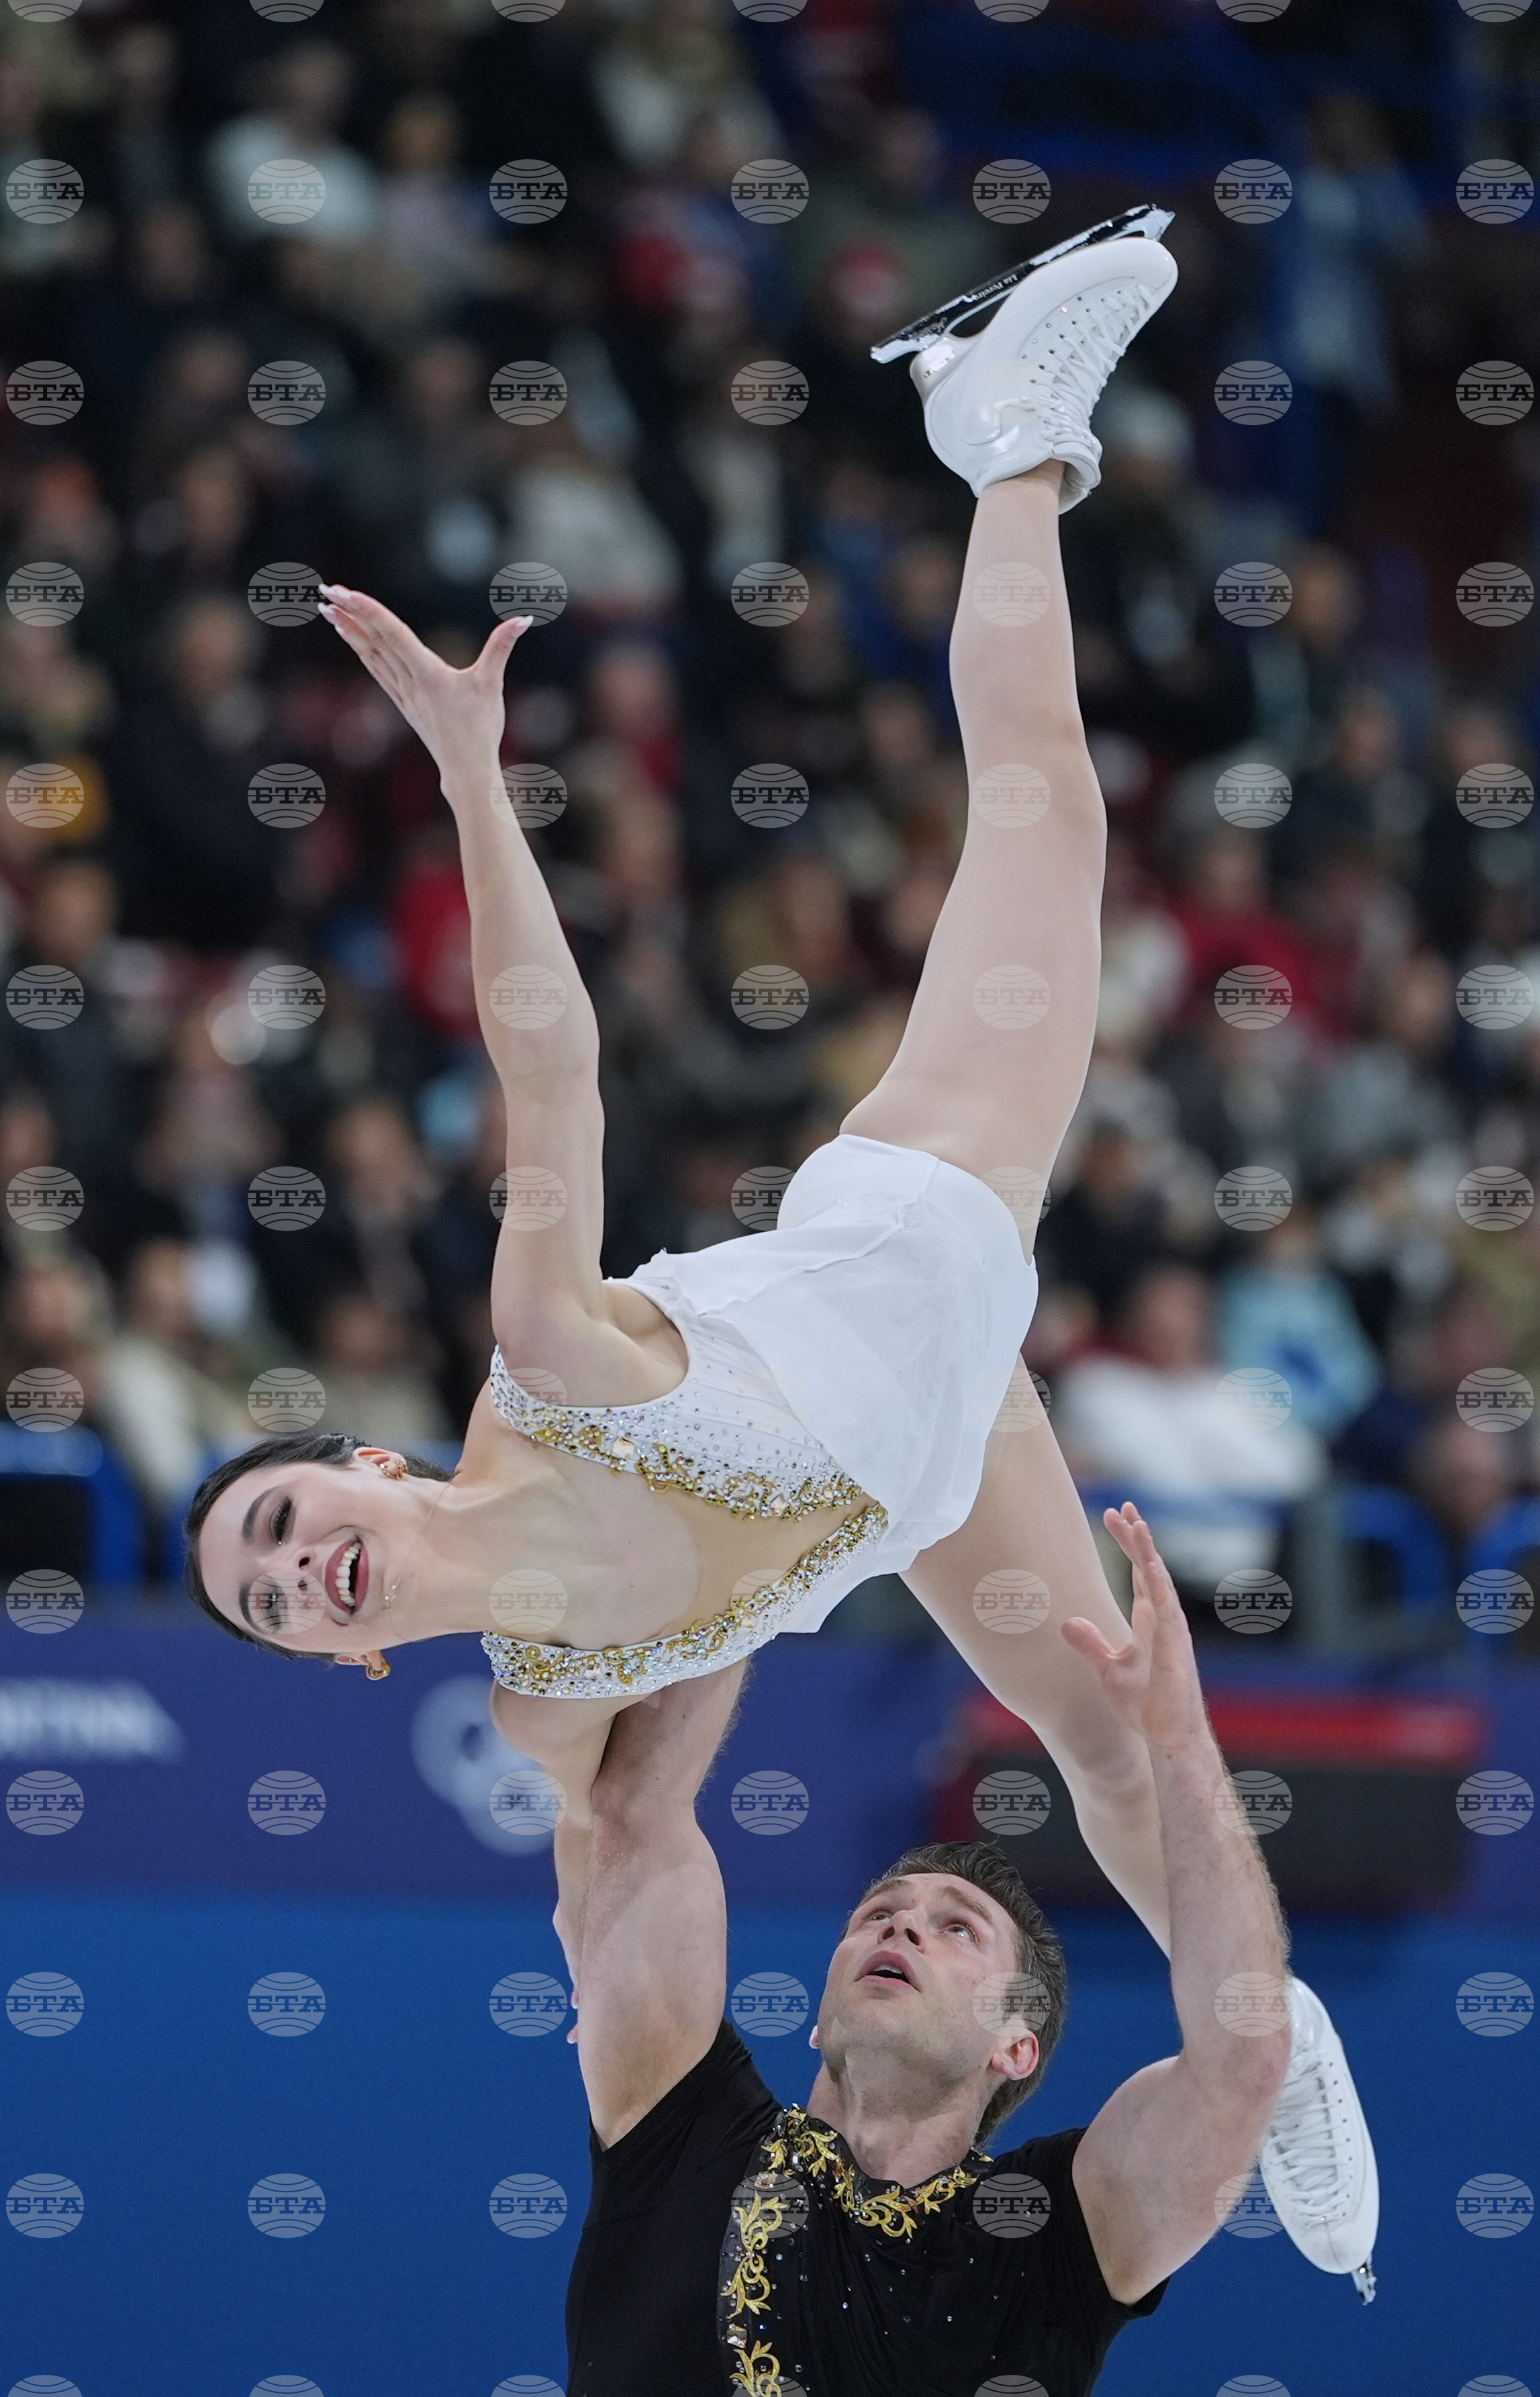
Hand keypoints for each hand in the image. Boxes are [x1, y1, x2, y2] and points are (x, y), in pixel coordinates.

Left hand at [317, 583, 531, 787]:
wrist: (465, 769)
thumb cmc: (480, 730)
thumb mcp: (493, 684)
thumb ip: (502, 647)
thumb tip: (523, 619)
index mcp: (427, 672)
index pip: (393, 633)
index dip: (368, 610)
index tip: (344, 593)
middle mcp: (408, 681)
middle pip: (374, 639)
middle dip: (349, 613)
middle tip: (326, 589)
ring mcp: (402, 692)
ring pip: (370, 654)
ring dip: (348, 630)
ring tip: (327, 609)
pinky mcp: (404, 701)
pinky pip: (376, 669)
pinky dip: (360, 650)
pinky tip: (350, 637)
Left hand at [1059, 1502, 1210, 1755]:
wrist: (1169, 1735)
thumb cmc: (1145, 1705)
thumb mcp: (1108, 1670)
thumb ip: (1089, 1644)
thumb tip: (1066, 1622)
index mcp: (1150, 1621)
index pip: (1139, 1572)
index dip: (1129, 1544)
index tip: (1115, 1516)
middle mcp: (1163, 1619)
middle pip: (1149, 1567)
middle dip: (1136, 1537)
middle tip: (1122, 1506)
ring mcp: (1172, 1630)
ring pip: (1159, 1580)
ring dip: (1148, 1552)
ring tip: (1136, 1523)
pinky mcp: (1176, 1647)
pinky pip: (1167, 1609)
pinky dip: (1158, 1585)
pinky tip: (1149, 1564)